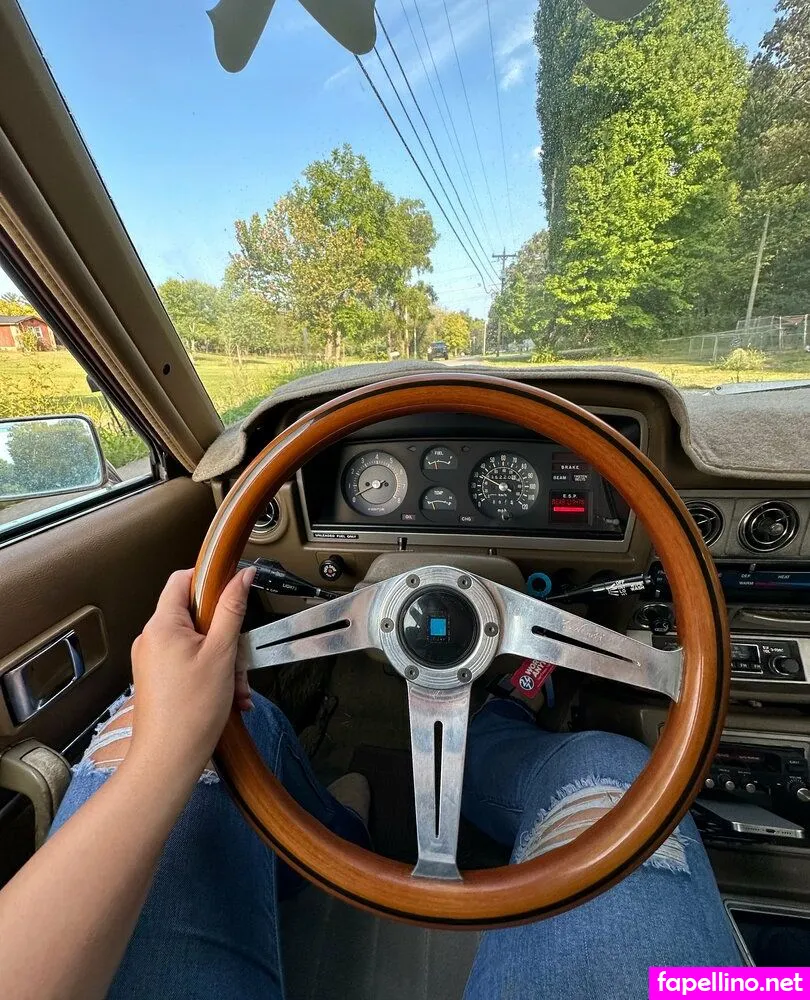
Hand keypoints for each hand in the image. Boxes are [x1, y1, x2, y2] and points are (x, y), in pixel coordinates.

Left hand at [128, 566, 255, 778]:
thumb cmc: (192, 711)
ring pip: (196, 641)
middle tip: (239, 656)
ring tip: (236, 687)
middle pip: (194, 614)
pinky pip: (189, 662)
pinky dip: (211, 673)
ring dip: (223, 659)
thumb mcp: (222, 652)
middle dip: (225, 633)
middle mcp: (151, 638)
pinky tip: (228, 696)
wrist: (168, 759)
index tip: (234, 589)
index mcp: (161, 625)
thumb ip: (232, 609)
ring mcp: (152, 659)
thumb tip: (242, 576)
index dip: (210, 579)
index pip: (183, 579)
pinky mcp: (157, 678)